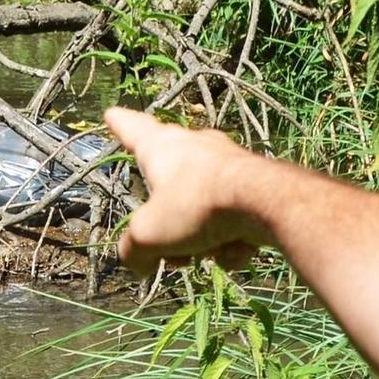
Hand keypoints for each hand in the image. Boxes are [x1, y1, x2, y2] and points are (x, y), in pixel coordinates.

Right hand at [104, 106, 271, 273]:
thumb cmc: (195, 206)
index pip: (132, 129)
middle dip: (165, 216)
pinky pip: (230, 217)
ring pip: (200, 205)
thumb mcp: (148, 236)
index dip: (119, 123)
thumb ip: (134, 251)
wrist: (267, 203)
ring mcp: (227, 163)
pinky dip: (229, 238)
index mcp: (160, 147)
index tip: (112, 113)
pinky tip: (234, 249)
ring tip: (204, 252)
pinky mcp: (254, 183)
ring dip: (199, 236)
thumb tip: (138, 264)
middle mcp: (194, 146)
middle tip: (167, 245)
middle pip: (168, 179)